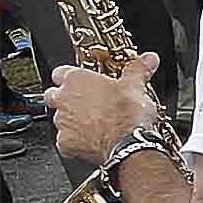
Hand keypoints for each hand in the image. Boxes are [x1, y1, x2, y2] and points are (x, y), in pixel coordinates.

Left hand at [41, 49, 160, 164]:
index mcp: (77, 80)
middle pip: (53, 95)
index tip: (81, 82)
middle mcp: (64, 99)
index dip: (69, 78)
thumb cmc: (128, 113)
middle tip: (86, 104)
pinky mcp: (65, 143)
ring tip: (93, 125)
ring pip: (60, 119)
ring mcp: (62, 122)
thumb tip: (149, 58)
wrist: (128, 144)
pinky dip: (76, 142)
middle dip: (65, 99)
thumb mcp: (136, 86)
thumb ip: (138, 69)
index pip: (60, 73)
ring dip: (72, 121)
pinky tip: (91, 142)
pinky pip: (65, 141)